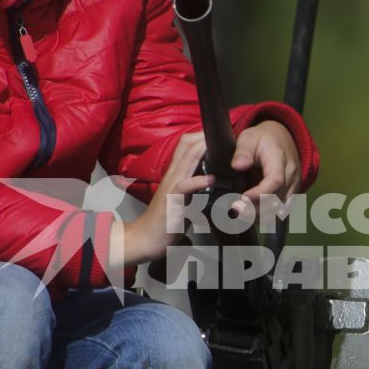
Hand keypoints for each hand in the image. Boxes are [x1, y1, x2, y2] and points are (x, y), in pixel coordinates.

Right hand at [110, 131, 211, 269]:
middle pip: (185, 147)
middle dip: (203, 136)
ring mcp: (171, 187)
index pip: (185, 146)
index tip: (217, 133)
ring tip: (217, 143)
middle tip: (222, 130)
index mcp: (175, 174)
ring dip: (201, 150)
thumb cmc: (166, 220)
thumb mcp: (182, 199)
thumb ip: (194, 188)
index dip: (199, 136)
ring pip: (185, 161)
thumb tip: (212, 182)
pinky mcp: (172, 201)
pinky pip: (184, 187)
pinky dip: (198, 181)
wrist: (146, 238)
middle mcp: (172, 176)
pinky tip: (210, 177)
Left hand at [230, 120, 300, 220]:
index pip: (275, 180)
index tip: (243, 199)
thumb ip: (242, 151)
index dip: (260, 193)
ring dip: (262, 216)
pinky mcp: (293, 193)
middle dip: (256, 209)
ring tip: (242, 215)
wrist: (281, 139)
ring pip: (282, 208)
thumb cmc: (262, 140)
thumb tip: (238, 165)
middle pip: (278, 198)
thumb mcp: (248, 138)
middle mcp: (291, 173)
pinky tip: (253, 217)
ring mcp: (294, 185)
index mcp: (279, 157)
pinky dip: (269, 216)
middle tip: (236, 210)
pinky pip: (283, 210)